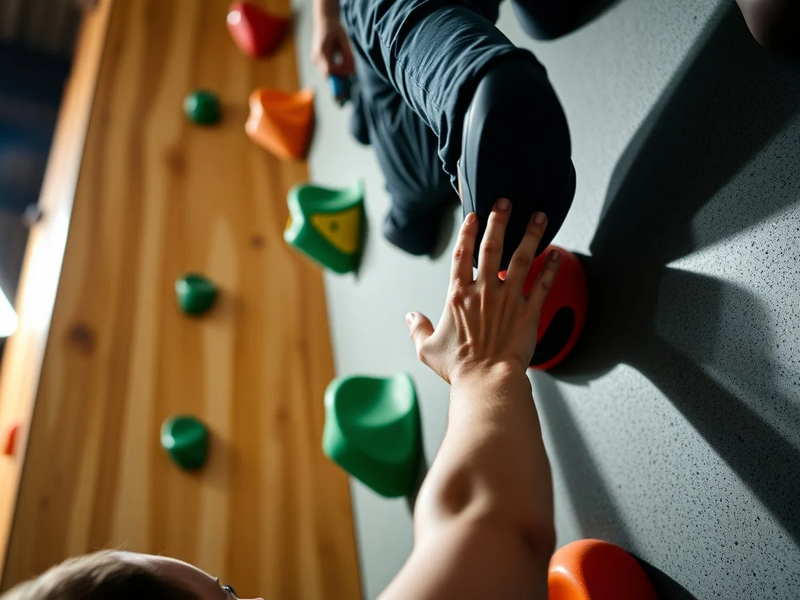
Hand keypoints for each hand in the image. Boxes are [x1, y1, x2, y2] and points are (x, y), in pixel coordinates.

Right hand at [311, 14, 354, 76]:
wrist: (324, 21)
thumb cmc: (334, 28)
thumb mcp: (344, 40)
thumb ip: (348, 56)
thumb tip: (352, 70)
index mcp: (322, 51)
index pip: (330, 69)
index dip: (341, 72)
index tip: (350, 69)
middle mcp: (316, 57)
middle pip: (328, 75)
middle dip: (340, 74)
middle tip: (349, 67)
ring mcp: (315, 60)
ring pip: (327, 75)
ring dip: (337, 73)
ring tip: (345, 62)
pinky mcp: (316, 61)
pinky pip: (326, 71)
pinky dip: (334, 70)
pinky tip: (340, 62)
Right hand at [406, 199, 560, 384]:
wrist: (487, 381)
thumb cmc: (458, 367)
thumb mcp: (428, 348)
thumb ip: (418, 328)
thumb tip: (410, 317)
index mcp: (458, 296)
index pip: (462, 254)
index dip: (468, 231)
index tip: (474, 215)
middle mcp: (484, 291)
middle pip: (493, 247)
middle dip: (500, 220)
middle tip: (507, 202)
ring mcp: (508, 299)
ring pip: (522, 258)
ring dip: (531, 234)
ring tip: (540, 216)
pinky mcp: (529, 312)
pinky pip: (542, 284)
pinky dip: (551, 268)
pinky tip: (557, 254)